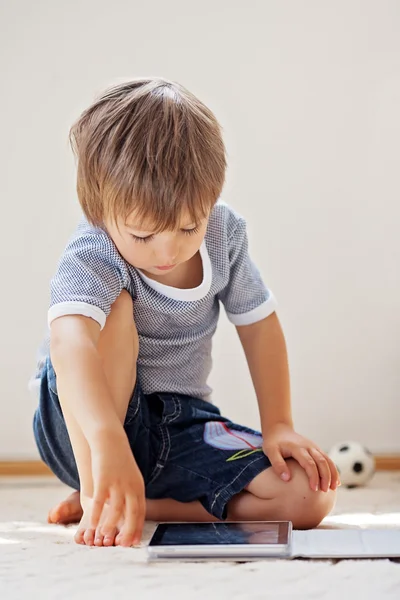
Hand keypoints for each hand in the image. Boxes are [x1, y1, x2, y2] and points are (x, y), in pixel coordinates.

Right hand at [90, 429, 144, 545]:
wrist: (110, 441)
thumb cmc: (118, 461)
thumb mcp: (130, 477)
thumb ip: (131, 493)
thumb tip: (129, 511)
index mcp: (138, 487)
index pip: (140, 512)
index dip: (136, 528)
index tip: (132, 542)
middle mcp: (130, 486)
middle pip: (132, 513)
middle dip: (127, 531)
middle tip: (121, 545)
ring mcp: (117, 483)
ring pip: (115, 510)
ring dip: (110, 526)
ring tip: (104, 538)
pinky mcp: (103, 479)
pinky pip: (100, 501)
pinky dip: (96, 514)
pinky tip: (92, 524)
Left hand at [262, 423, 339, 491]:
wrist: (278, 429)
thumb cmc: (273, 442)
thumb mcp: (270, 451)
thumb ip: (277, 464)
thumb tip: (287, 479)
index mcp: (297, 448)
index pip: (309, 463)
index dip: (313, 476)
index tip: (314, 489)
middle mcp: (308, 446)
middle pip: (322, 461)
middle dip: (325, 476)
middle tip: (325, 491)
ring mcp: (313, 447)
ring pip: (327, 460)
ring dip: (332, 473)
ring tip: (333, 488)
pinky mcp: (316, 449)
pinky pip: (327, 459)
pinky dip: (333, 470)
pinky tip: (335, 481)